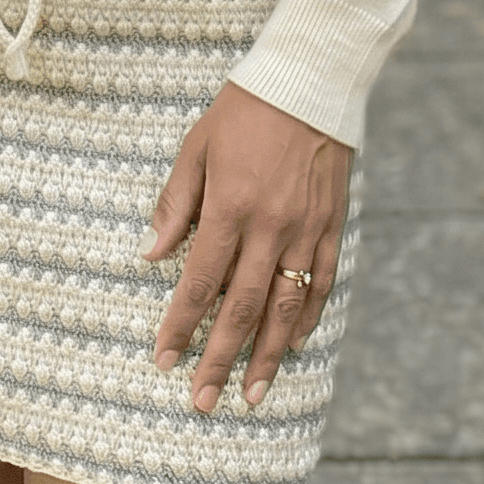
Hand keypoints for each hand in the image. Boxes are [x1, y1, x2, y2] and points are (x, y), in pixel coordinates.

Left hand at [144, 83, 352, 411]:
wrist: (310, 81)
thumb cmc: (244, 111)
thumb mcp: (196, 147)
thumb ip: (175, 203)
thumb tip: (151, 254)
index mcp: (230, 206)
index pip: (199, 282)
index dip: (180, 325)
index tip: (163, 360)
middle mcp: (270, 227)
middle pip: (241, 309)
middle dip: (218, 359)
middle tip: (202, 401)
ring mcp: (306, 231)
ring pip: (285, 309)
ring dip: (266, 357)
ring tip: (249, 394)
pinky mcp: (332, 226)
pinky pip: (321, 285)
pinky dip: (308, 320)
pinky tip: (294, 346)